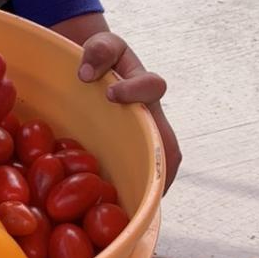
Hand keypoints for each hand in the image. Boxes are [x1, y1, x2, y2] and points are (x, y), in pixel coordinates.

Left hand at [78, 31, 181, 193]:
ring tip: (141, 209)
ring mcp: (144, 138)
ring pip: (162, 168)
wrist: (100, 71)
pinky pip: (143, 177)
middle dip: (162, 164)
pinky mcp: (133, 154)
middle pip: (170, 145)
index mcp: (143, 85)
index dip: (136, 90)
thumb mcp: (102, 44)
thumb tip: (88, 75)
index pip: (153, 86)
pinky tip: (127, 212)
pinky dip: (139, 194)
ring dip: (154, 187)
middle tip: (148, 182)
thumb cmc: (102, 58)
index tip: (109, 93)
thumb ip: (99, 51)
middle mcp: (150, 116)